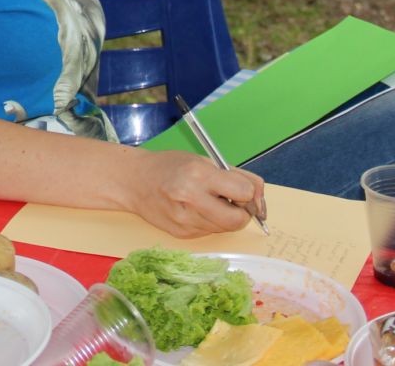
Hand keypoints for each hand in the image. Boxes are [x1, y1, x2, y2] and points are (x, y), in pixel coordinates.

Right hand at [130, 150, 265, 238]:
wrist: (134, 181)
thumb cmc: (170, 166)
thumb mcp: (203, 160)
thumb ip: (236, 176)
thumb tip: (259, 196)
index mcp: (198, 175)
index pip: (244, 192)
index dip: (248, 192)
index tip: (242, 189)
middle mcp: (191, 199)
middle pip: (238, 220)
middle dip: (243, 212)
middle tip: (232, 201)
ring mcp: (185, 221)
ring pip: (226, 229)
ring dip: (226, 217)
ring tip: (209, 202)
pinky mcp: (182, 235)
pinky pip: (210, 232)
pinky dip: (211, 222)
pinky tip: (196, 210)